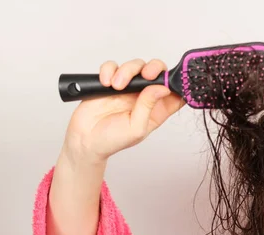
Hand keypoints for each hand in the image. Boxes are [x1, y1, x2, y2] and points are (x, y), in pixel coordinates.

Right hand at [63, 58, 184, 162]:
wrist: (85, 140)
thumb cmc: (112, 140)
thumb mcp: (136, 128)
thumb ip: (149, 107)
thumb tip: (162, 88)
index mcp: (156, 110)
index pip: (174, 93)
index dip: (177, 84)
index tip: (174, 81)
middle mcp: (144, 96)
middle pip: (157, 72)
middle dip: (154, 68)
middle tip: (146, 74)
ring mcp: (127, 87)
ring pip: (135, 65)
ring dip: (127, 71)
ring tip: (117, 86)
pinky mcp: (110, 81)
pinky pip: (112, 66)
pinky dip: (109, 70)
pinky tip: (106, 83)